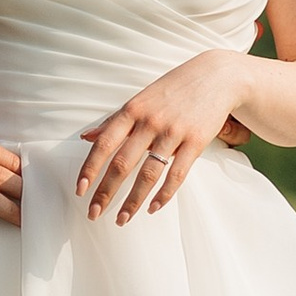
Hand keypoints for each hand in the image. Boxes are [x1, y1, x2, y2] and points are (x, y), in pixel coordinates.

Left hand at [77, 51, 252, 223]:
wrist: (216, 77)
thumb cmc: (173, 89)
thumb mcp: (141, 99)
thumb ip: (114, 120)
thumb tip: (86, 137)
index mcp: (132, 110)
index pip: (104, 143)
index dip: (90, 168)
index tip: (79, 190)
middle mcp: (150, 121)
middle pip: (122, 163)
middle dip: (105, 192)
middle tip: (93, 213)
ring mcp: (174, 132)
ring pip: (148, 174)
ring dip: (133, 201)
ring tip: (121, 219)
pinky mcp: (196, 142)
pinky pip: (177, 174)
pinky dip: (164, 195)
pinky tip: (153, 208)